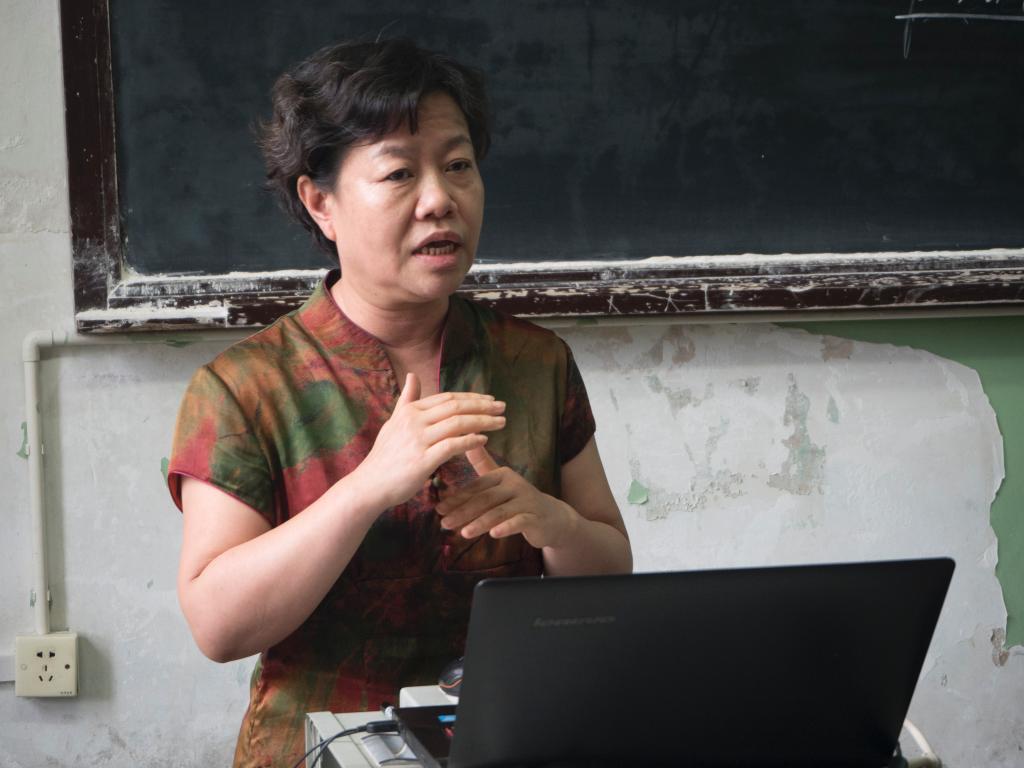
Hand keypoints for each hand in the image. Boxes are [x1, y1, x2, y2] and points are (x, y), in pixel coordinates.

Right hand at [356, 373, 505, 508]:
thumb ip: (407, 400)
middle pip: (456, 407)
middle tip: (503, 407)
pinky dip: (470, 441)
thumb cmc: (384, 456)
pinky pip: (451, 446)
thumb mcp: (394, 422)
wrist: (369, 485)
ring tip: (501, 423)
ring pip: (457, 423)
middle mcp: (414, 421)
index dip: (471, 397)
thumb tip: (412, 375)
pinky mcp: (422, 461)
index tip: (490, 400)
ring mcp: (418, 440)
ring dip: (482, 421)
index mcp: (410, 411)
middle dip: (482, 406)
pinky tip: (484, 440)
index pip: (447, 398)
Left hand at [435, 446, 577, 548]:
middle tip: (444, 523)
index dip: (457, 498)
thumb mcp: (500, 482)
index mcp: (502, 475)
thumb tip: (467, 437)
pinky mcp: (536, 517)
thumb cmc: (519, 500)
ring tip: (464, 533)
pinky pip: (519, 522)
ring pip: (499, 511)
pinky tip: (493, 534)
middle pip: (485, 499)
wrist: (552, 518)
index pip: (476, 487)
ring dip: (480, 523)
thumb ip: (482, 464)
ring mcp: (526, 500)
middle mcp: (515, 484)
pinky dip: (506, 527)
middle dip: (463, 512)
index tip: (439, 509)